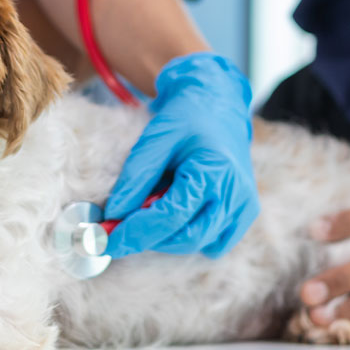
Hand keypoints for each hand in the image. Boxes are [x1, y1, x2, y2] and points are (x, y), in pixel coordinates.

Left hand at [104, 53, 257, 257]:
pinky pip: (212, 243)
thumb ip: (136, 176)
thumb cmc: (187, 118)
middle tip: (119, 228)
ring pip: (198, 244)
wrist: (218, 106)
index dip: (135, 232)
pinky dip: (188, 235)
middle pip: (186, 238)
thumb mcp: (156, 137)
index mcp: (216, 172)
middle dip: (148, 239)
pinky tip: (176, 212)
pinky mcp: (244, 214)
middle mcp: (236, 195)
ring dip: (167, 236)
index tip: (105, 241)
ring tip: (152, 205)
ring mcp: (244, 207)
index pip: (171, 216)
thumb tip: (115, 215)